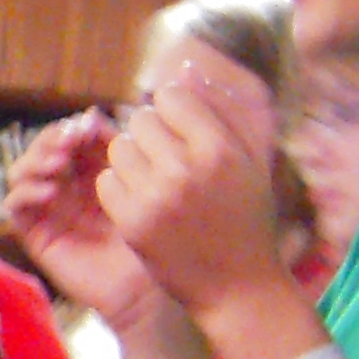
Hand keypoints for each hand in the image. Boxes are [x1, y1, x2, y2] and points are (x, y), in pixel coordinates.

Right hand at [3, 112, 160, 334]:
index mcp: (89, 170)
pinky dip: (26, 192)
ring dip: (35, 161)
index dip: (70, 127)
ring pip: (21, 171)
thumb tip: (91, 113)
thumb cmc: (151, 234)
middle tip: (69, 142)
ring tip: (59, 165)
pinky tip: (50, 193)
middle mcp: (64, 186)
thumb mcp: (136, 181)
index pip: (65, 137)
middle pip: (39, 149)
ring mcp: (47, 209)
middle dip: (51, 139)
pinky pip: (14, 206)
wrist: (147, 286)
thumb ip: (115, 148)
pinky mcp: (35, 234)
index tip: (88, 126)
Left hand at [97, 61, 289, 325]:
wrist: (240, 289)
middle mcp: (186, 169)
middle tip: (166, 160)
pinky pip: (107, 182)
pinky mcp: (132, 224)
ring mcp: (156, 198)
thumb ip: (223, 113)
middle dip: (150, 136)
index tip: (180, 132)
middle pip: (140, 121)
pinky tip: (142, 203)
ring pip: (119, 150)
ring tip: (154, 182)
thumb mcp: (251, 162)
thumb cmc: (248, 221)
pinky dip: (120, 189)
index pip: (170, 97)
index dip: (172, 112)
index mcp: (220, 149)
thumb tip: (186, 69)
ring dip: (132, 161)